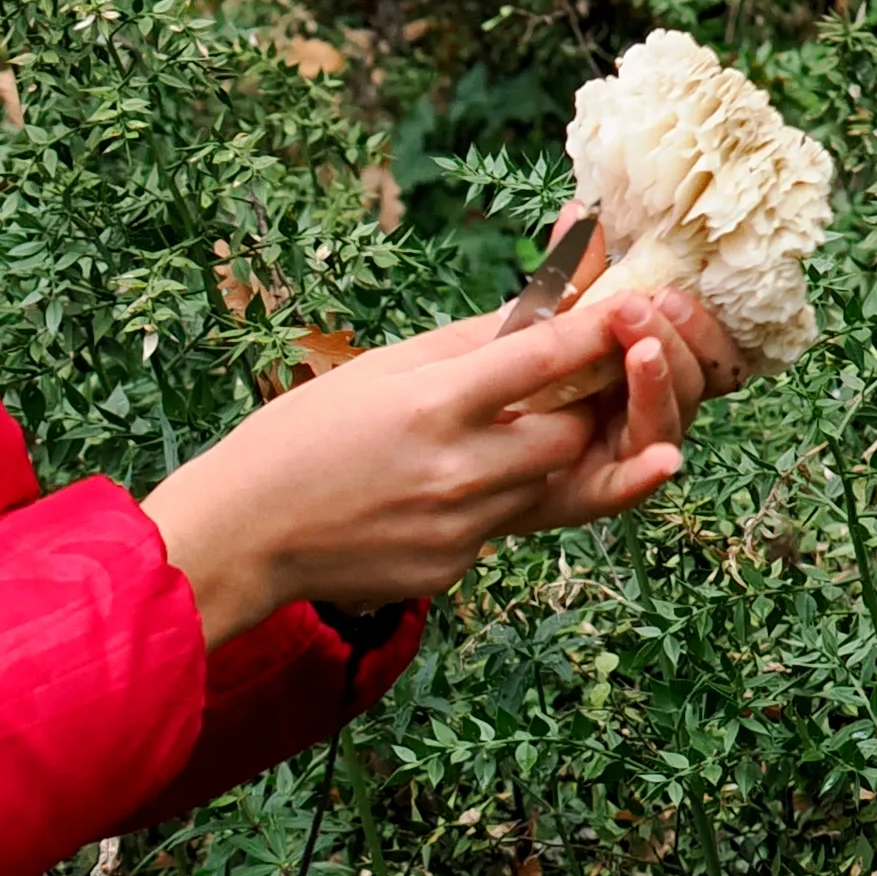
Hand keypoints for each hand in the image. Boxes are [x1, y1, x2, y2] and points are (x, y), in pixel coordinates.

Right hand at [142, 273, 726, 646]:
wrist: (243, 534)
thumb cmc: (301, 438)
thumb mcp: (378, 370)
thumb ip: (468, 343)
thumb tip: (541, 307)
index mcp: (434, 404)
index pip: (546, 358)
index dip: (600, 330)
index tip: (634, 309)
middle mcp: (458, 469)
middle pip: (571, 435)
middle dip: (578, 411)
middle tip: (561, 391)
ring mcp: (460, 528)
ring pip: (544, 483)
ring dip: (534, 457)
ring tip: (476, 441)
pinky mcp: (453, 568)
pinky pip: (503, 527)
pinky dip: (488, 501)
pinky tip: (429, 493)